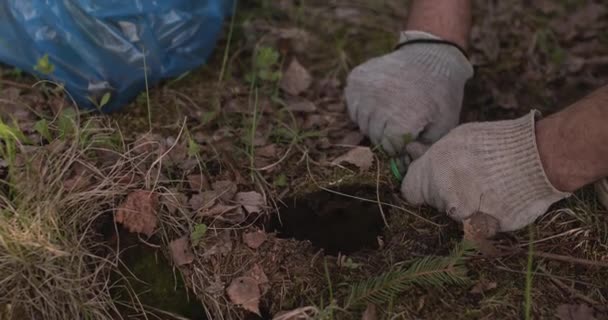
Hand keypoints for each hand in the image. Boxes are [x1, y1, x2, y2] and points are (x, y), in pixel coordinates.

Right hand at [345, 31, 472, 155]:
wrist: (431, 55)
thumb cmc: (441, 95)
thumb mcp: (443, 126)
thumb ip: (423, 150)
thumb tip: (400, 168)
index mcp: (401, 120)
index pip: (388, 148)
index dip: (400, 145)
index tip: (411, 135)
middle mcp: (377, 105)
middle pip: (373, 136)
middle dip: (387, 135)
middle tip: (403, 120)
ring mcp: (364, 91)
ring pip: (361, 122)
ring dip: (374, 122)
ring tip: (393, 109)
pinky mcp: (355, 80)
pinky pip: (353, 106)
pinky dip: (364, 107)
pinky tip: (382, 99)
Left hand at [401, 111, 569, 230]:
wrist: (540, 157)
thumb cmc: (497, 142)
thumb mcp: (460, 137)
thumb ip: (434, 153)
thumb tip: (410, 152)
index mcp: (433, 169)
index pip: (411, 193)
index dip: (422, 188)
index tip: (433, 184)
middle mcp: (445, 192)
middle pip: (436, 204)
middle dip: (447, 195)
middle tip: (471, 179)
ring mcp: (465, 213)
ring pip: (457, 216)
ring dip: (468, 206)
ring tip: (489, 187)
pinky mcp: (486, 226)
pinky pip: (479, 226)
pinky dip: (487, 217)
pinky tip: (500, 199)